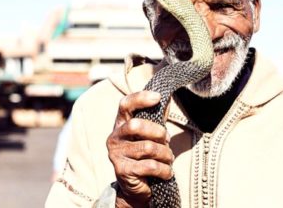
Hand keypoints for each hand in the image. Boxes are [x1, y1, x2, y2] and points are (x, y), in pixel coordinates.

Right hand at [107, 91, 173, 207]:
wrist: (137, 186)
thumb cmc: (146, 154)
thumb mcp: (151, 133)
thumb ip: (157, 116)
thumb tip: (167, 97)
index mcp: (121, 123)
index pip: (125, 104)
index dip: (140, 98)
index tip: (158, 97)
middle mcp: (114, 137)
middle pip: (136, 125)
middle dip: (159, 133)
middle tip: (167, 141)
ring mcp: (116, 155)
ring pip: (148, 148)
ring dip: (165, 154)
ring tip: (168, 159)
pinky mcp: (123, 171)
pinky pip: (151, 166)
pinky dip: (165, 169)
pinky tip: (167, 172)